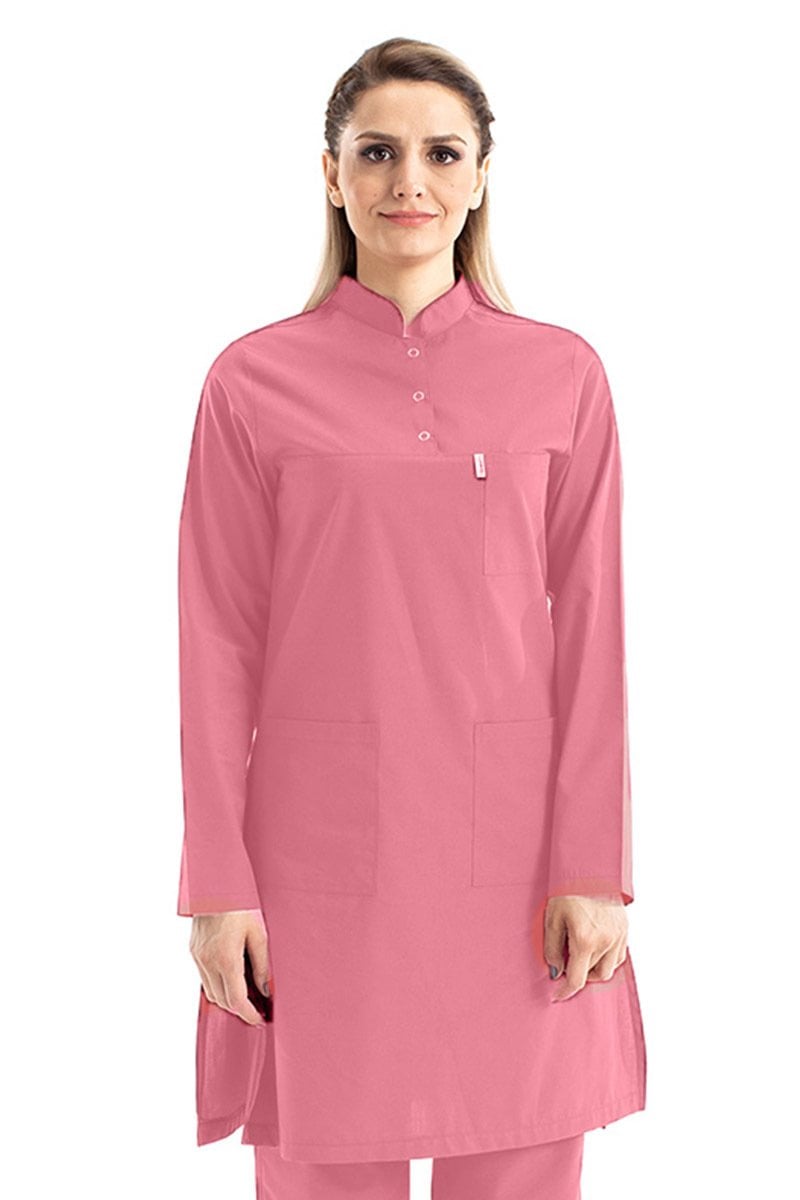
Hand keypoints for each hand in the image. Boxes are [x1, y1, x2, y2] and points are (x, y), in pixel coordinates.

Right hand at [189, 909, 272, 1025]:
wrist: (215, 884)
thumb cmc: (241, 905)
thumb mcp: (259, 933)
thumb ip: (263, 965)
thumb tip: (266, 990)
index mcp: (226, 958)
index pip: (236, 1001)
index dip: (249, 1015)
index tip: (260, 1020)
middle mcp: (207, 961)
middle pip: (222, 1001)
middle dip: (239, 1010)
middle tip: (257, 1010)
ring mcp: (197, 957)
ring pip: (210, 993)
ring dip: (227, 1000)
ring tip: (246, 997)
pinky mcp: (193, 951)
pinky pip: (204, 979)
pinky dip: (217, 986)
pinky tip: (231, 980)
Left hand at [544, 894, 627, 1000]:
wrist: (591, 868)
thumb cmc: (567, 890)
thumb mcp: (552, 918)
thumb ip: (553, 948)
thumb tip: (556, 971)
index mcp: (585, 940)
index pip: (577, 980)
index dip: (566, 991)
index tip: (557, 996)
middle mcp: (605, 942)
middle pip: (594, 976)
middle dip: (580, 976)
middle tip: (567, 965)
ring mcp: (618, 936)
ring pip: (609, 969)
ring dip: (594, 969)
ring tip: (581, 956)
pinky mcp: (625, 930)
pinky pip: (618, 956)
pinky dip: (607, 959)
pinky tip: (595, 949)